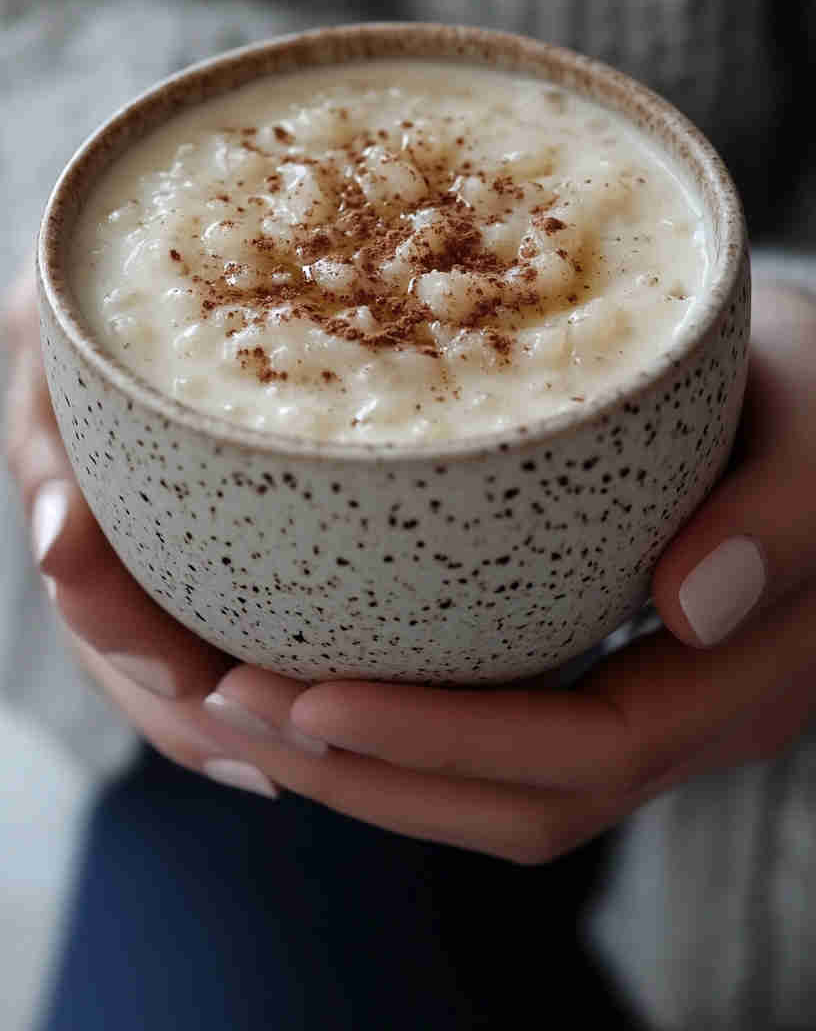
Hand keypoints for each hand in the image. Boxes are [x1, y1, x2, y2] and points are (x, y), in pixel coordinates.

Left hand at [6, 272, 815, 854]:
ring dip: (362, 765)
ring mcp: (647, 700)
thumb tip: (693, 604)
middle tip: (224, 704)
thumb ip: (783, 516)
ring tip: (232, 701)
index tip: (305, 695)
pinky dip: (398, 723)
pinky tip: (313, 672)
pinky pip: (496, 729)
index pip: (586, 752)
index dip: (443, 744)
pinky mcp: (601, 665)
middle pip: (519, 802)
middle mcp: (691, 713)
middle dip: (366, 775)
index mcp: (744, 674)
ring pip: (499, 786)